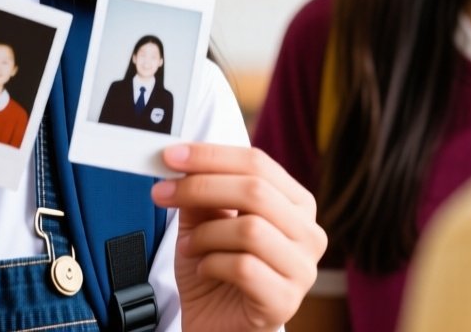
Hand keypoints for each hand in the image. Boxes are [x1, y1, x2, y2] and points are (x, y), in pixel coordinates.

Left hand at [152, 143, 326, 330]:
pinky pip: (244, 268)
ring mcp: (302, 269)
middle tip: (162, 193)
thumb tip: (180, 160)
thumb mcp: (203, 223)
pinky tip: (203, 270)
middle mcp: (308, 233)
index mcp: (295, 204)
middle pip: (256, 191)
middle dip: (200, 187)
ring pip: (251, 230)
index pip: (258, 163)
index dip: (211, 156)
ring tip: (190, 247)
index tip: (169, 156)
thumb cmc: (216, 272)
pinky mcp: (285, 301)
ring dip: (205, 235)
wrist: (217, 326)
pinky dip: (211, 264)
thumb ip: (200, 192)